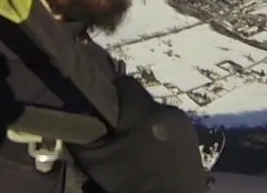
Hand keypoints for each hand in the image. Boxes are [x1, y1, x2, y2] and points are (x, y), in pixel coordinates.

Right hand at [69, 76, 208, 192]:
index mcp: (145, 110)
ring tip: (135, 153)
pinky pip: (171, 132)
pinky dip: (160, 140)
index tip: (99, 110)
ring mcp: (186, 126)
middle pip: (141, 103)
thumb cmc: (132, 183)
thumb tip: (70, 118)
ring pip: (157, 118)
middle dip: (127, 116)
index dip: (109, 93)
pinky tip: (152, 160)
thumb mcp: (95, 162)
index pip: (124, 83)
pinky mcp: (195, 142)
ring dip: (145, 129)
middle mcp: (168, 110)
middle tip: (114, 138)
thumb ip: (80, 136)